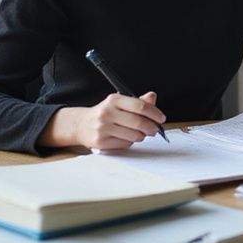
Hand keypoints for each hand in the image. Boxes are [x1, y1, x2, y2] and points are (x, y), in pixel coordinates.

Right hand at [42, 92, 165, 150]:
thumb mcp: (120, 102)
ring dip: (141, 136)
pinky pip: (125, 144)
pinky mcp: (101, 142)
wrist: (80, 124)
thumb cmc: (105, 113)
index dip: (154, 113)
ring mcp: (103, 128)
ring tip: (140, 133)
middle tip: (155, 130)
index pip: (140, 106)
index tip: (161, 118)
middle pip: (139, 122)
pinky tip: (126, 138)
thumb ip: (138, 101)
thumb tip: (153, 97)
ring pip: (134, 136)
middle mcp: (107, 113)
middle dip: (151, 128)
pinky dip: (130, 142)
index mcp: (114, 99)